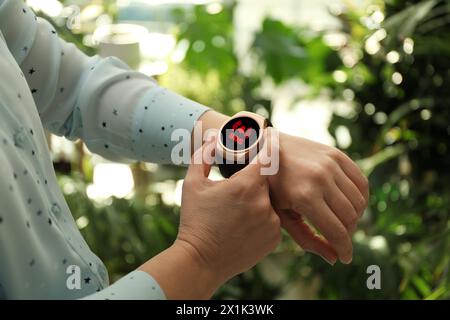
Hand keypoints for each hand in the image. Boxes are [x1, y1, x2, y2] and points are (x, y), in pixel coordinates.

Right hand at [177, 137, 280, 283]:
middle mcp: (264, 202)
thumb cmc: (194, 220)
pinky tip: (242, 226)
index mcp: (246, 184)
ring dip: (258, 201)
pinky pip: (273, 220)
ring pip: (271, 201)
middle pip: (267, 181)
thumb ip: (203, 155)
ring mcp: (272, 222)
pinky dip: (262, 219)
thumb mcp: (192, 184)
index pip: (269, 155)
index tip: (270, 138)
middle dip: (254, 181)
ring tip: (236, 213)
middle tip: (237, 189)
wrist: (200, 261)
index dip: (269, 144)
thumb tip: (213, 136)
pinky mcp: (274, 239)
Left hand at [268, 132, 368, 264]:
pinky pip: (362, 182)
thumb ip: (307, 239)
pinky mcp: (337, 155)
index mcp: (304, 196)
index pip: (336, 231)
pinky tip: (350, 205)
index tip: (345, 258)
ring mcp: (330, 164)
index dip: (344, 249)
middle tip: (339, 239)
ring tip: (342, 222)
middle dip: (348, 234)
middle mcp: (321, 179)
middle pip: (350, 218)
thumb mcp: (281, 216)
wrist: (267, 150)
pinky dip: (361, 198)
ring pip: (359, 202)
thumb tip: (334, 259)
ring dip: (355, 218)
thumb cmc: (271, 188)